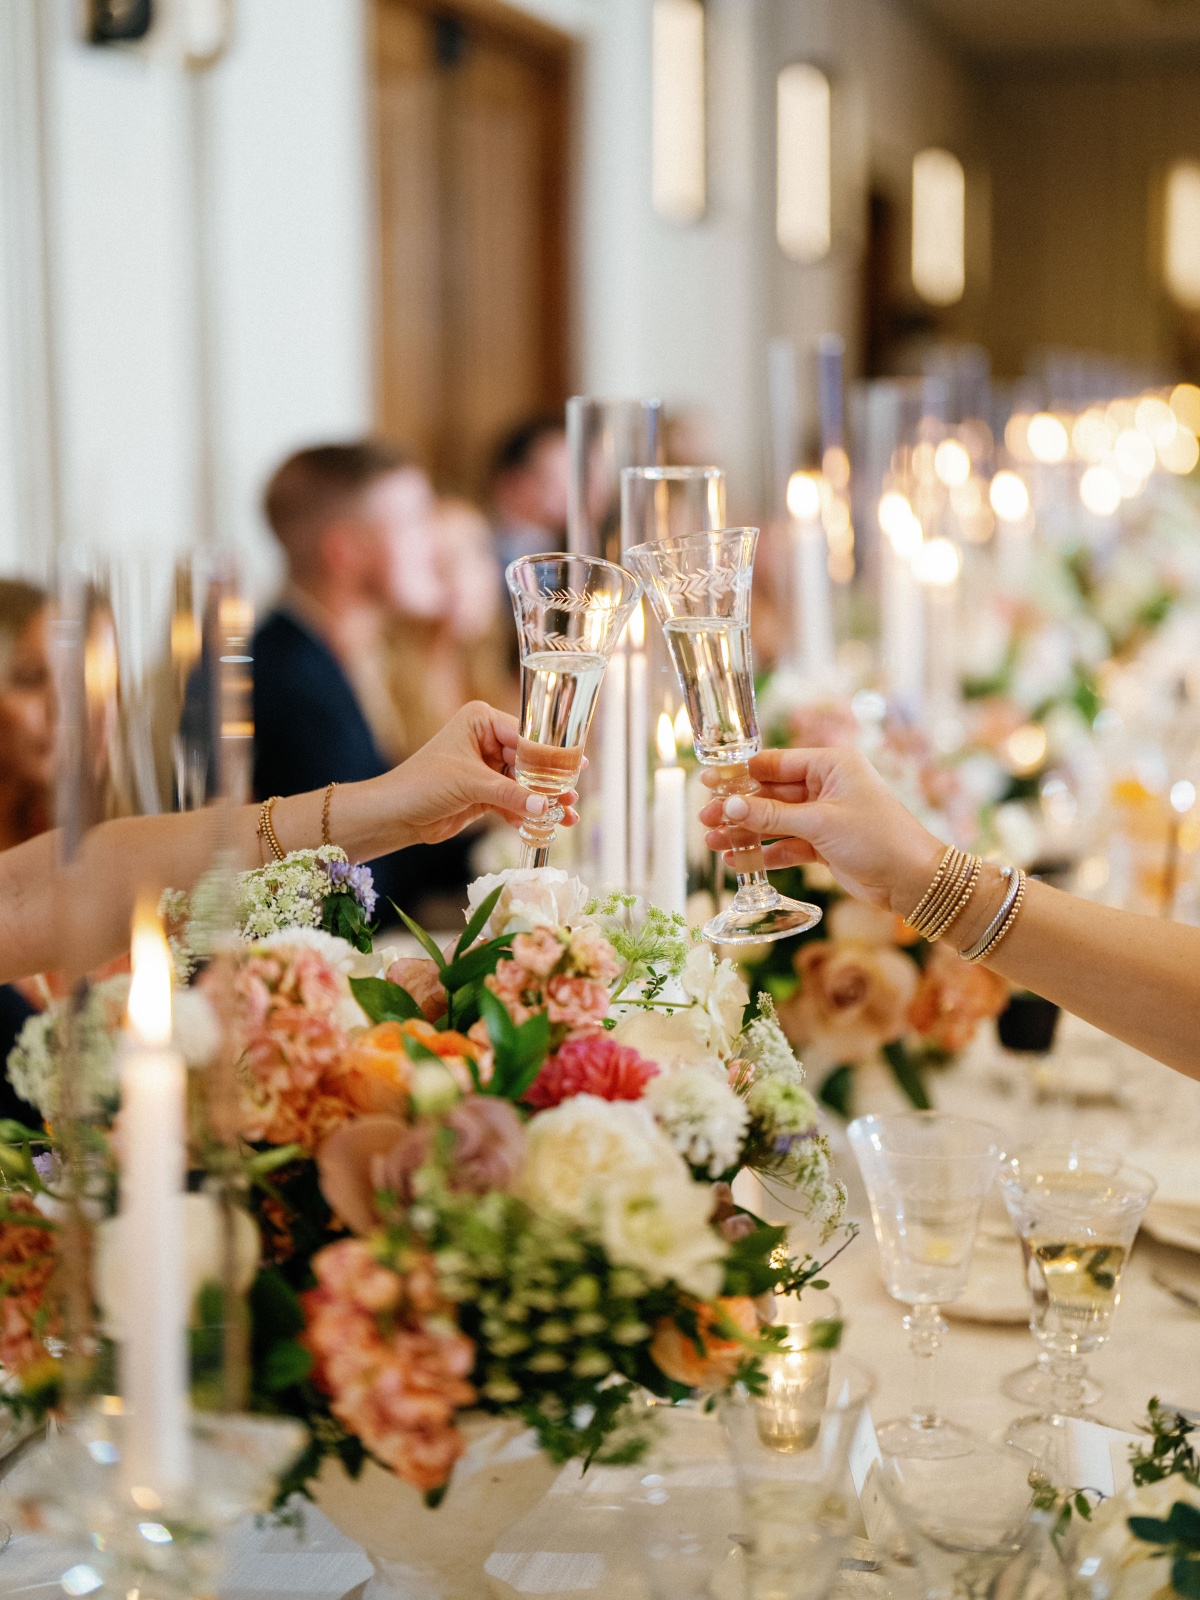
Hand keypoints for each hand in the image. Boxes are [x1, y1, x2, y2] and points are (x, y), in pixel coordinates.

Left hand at [388, 701, 579, 844]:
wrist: (395, 815)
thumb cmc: (423, 784)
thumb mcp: (471, 785)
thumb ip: (511, 795)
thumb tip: (546, 806)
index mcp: (482, 721)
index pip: (526, 735)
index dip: (550, 754)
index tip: (576, 766)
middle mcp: (487, 740)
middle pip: (530, 761)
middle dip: (550, 782)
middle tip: (574, 795)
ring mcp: (487, 768)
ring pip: (525, 784)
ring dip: (544, 801)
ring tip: (568, 815)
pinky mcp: (485, 793)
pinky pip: (514, 801)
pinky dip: (528, 814)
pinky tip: (547, 826)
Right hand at [698, 746, 942, 914]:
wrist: (913, 880)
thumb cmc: (877, 838)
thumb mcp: (820, 822)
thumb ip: (773, 815)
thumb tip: (729, 805)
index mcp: (830, 765)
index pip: (775, 764)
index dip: (740, 774)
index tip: (709, 782)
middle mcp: (826, 787)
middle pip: (770, 793)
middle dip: (737, 807)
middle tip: (705, 818)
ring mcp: (824, 817)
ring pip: (774, 821)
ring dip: (745, 832)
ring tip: (712, 843)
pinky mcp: (824, 845)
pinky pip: (786, 845)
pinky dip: (764, 853)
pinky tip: (737, 861)